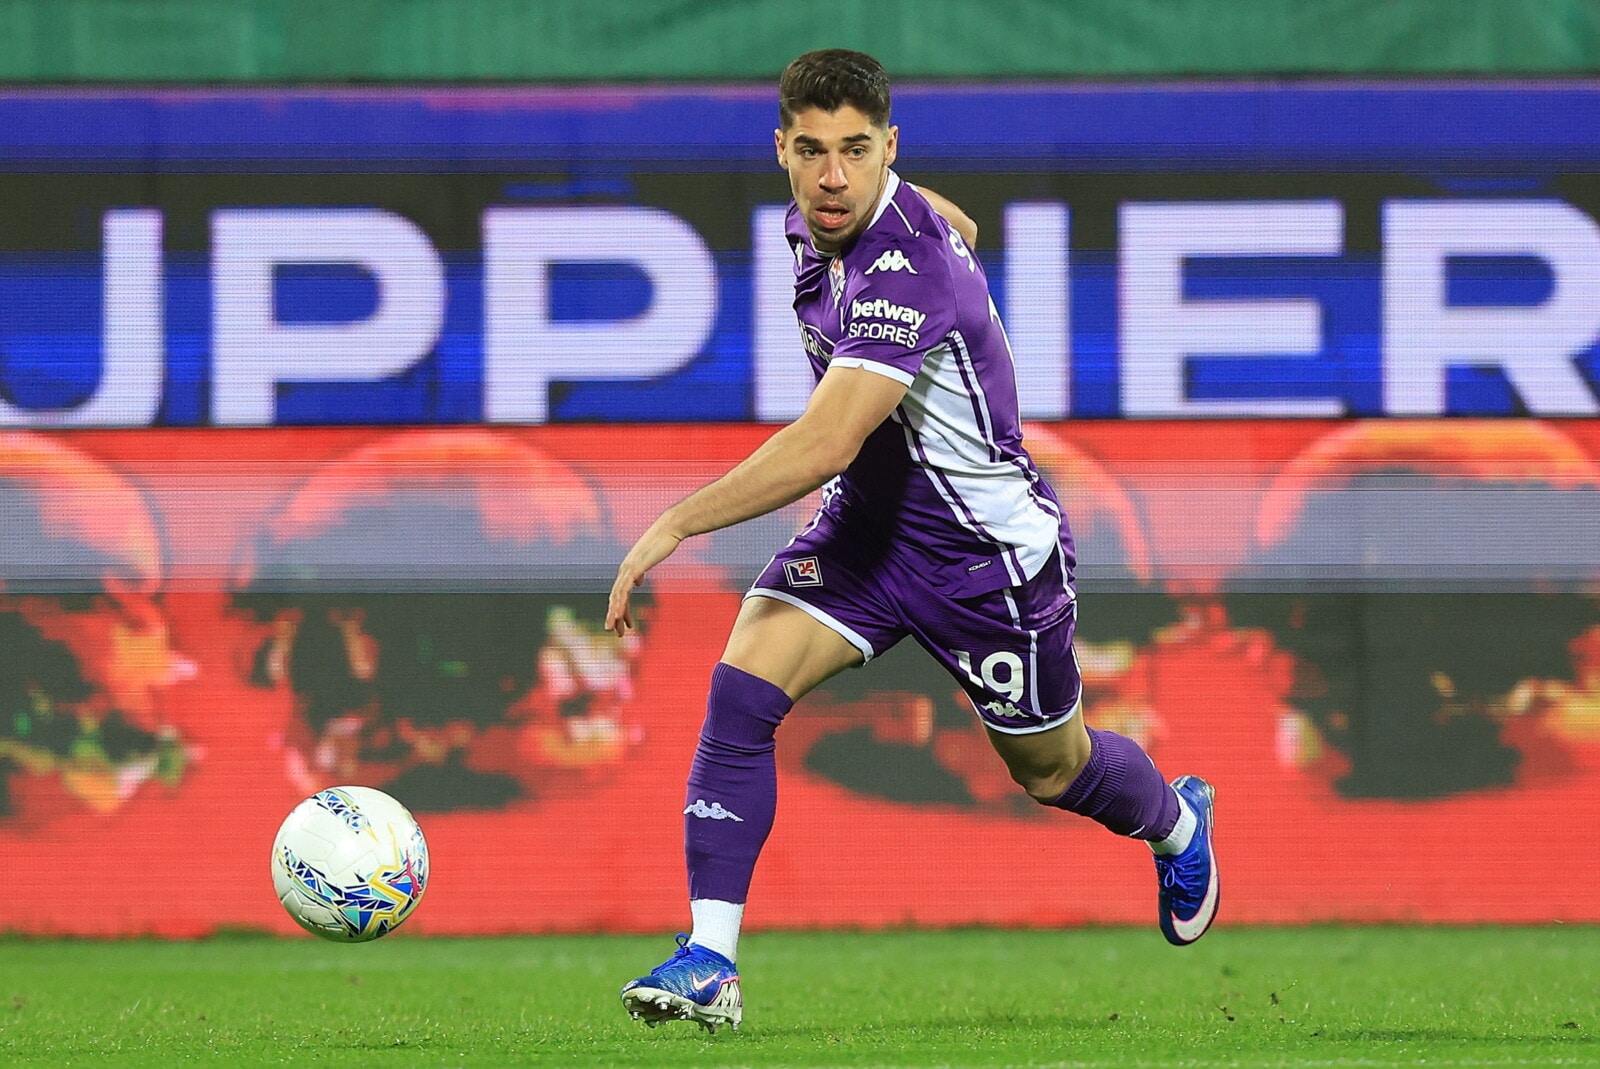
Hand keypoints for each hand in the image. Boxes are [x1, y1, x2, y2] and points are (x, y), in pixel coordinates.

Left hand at [606, 519, 681, 635]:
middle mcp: (624, 570)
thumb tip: (637, 581)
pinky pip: (624, 590)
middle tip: (614, 632)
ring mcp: (629, 569)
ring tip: (613, 630)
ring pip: (617, 596)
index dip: (621, 610)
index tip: (626, 624)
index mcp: (628, 569)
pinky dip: (620, 604)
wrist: (669, 529)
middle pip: (615, 597)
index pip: (620, 593)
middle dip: (614, 616)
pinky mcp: (635, 568)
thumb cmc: (663, 542)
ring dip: (614, 614)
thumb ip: (641, 571)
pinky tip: (618, 615)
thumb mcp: (650, 561)